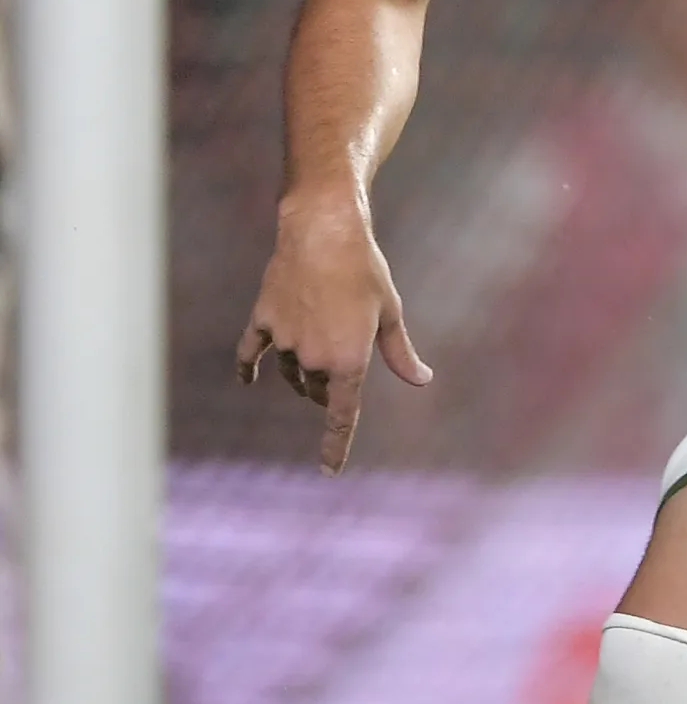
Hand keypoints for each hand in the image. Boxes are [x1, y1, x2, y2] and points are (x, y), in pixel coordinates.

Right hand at [234, 197, 432, 473]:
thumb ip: (401, 353)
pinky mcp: (263, 321)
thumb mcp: (390, 313)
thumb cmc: (365, 272)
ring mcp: (284, 340)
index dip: (335, 446)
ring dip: (302, 374)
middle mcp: (312, 357)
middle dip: (328, 391)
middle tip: (340, 373)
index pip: (342, 416)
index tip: (329, 471)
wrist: (323, 232)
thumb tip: (422, 380)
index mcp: (348, 361)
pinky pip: (251, 354)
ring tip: (317, 356)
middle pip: (317, 390)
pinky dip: (249, 368)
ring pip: (291, 371)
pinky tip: (247, 380)